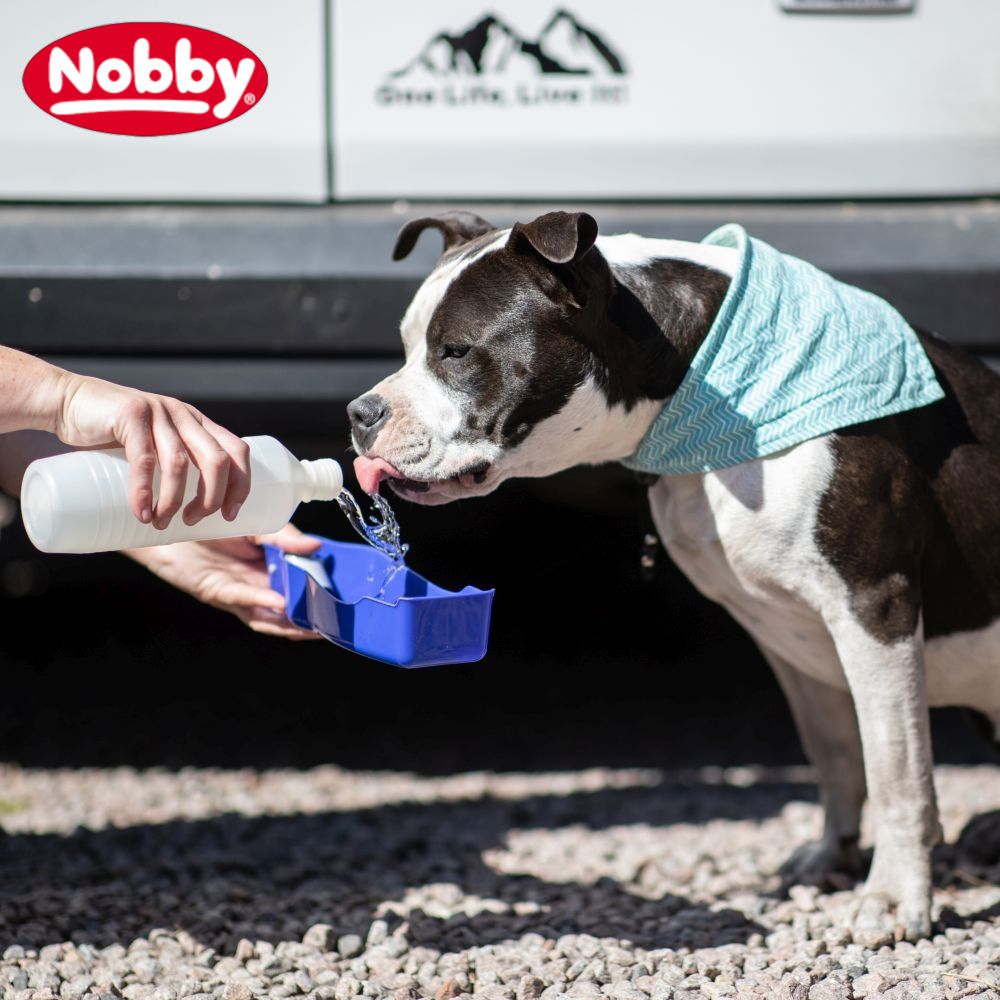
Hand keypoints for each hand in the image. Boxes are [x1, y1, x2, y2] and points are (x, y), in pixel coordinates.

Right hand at [54, 372, 250, 530]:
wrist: (68, 402)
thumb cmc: (113, 434)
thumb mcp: (155, 444)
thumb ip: (174, 463)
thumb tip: (192, 513)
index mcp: (198, 423)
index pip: (237, 451)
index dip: (241, 485)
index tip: (230, 515)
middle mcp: (184, 415)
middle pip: (217, 461)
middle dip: (211, 499)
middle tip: (193, 521)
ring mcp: (159, 412)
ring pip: (180, 464)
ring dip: (174, 501)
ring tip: (162, 523)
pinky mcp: (131, 415)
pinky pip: (145, 460)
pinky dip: (144, 491)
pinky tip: (143, 512)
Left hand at [125, 523, 322, 639]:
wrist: (166, 519)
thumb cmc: (208, 522)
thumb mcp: (255, 525)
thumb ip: (284, 537)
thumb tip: (317, 547)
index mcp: (269, 567)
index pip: (301, 586)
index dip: (320, 596)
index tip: (343, 600)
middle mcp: (255, 584)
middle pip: (288, 609)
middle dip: (309, 621)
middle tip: (334, 624)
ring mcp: (236, 591)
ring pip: (267, 616)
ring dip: (289, 623)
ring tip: (312, 627)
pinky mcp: (215, 591)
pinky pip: (242, 599)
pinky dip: (261, 602)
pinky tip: (279, 602)